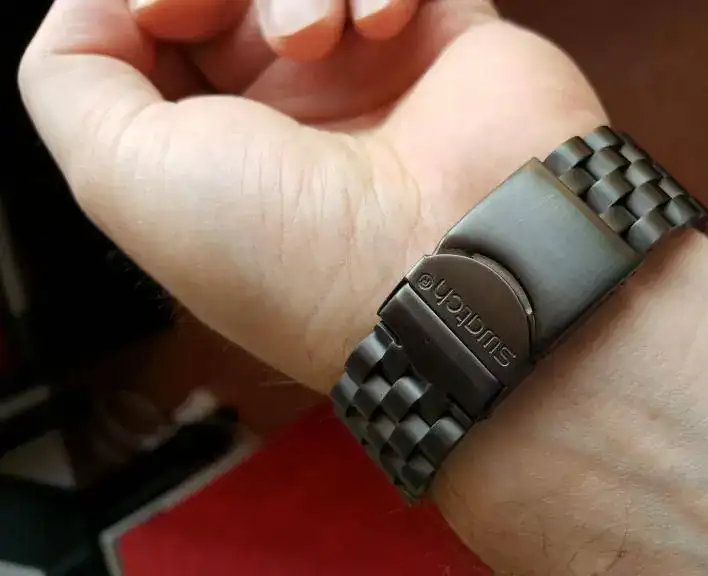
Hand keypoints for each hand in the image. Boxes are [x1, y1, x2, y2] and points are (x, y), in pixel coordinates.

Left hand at [18, 0, 606, 390]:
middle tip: (220, 7)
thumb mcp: (121, 178)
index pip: (161, 29)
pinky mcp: (450, 38)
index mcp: (218, 147)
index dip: (148, 0)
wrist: (451, 266)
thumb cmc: (293, 251)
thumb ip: (71, 73)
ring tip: (317, 40)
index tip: (159, 13)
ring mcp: (375, 73)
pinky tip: (382, 24)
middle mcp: (295, 108)